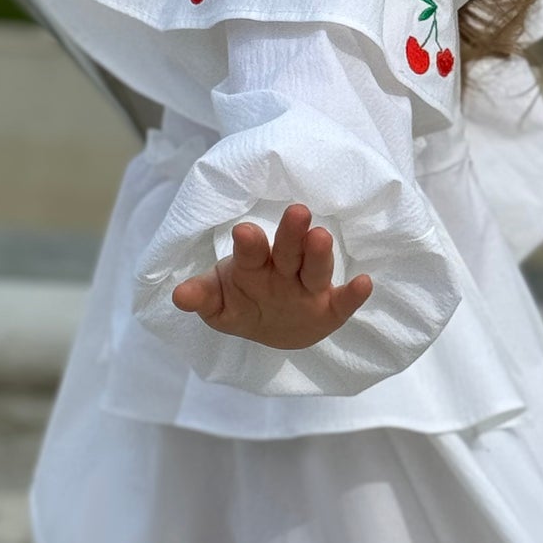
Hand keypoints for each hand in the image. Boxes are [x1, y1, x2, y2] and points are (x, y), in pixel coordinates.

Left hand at [171, 203, 372, 350]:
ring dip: (318, 254)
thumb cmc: (244, 302)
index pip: (251, 252)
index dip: (248, 244)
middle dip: (290, 234)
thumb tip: (178, 296)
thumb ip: (202, 297)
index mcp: (254, 266)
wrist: (274, 330)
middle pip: (287, 251)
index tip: (244, 231)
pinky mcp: (329, 309)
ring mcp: (307, 288)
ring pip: (314, 269)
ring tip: (321, 237)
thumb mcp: (220, 305)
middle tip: (297, 212)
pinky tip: (365, 283)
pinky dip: (353, 295)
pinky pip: (343, 302)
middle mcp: (283, 271)